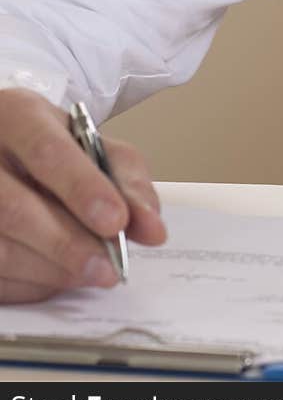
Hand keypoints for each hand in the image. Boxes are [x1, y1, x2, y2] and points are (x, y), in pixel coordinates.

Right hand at [0, 87, 165, 302]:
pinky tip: (58, 275)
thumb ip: (124, 178)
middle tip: (109, 268)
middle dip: (69, 244)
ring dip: (52, 270)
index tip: (116, 221)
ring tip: (93, 273)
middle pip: (15, 209)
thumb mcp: (87, 141)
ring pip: (1, 248)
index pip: (47, 151)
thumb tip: (151, 227)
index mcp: (17, 115)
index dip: (82, 188)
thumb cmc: (48, 144)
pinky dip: (30, 284)